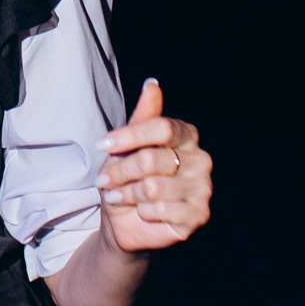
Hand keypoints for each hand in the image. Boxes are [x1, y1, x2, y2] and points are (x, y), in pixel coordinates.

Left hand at [95, 79, 211, 252]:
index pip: (161, 127)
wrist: (124, 220)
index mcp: (187, 137)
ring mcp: (203, 188)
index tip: (102, 145)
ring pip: (153, 187)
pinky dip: (142, 212)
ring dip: (127, 194)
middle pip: (151, 159)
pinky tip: (141, 212)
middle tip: (104, 180)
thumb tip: (152, 84)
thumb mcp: (127, 146)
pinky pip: (161, 210)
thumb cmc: (126, 178)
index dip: (128, 136)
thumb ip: (142, 117)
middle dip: (120, 171)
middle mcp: (201, 160)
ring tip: (120, 196)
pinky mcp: (199, 215)